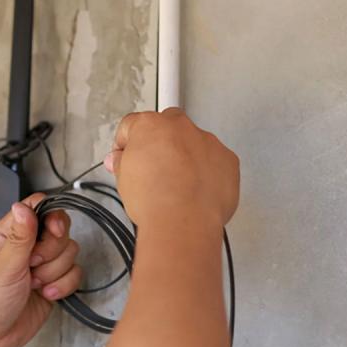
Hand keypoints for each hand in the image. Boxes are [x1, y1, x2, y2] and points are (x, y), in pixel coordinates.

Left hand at [0, 193, 81, 346]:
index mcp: (9, 235)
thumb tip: (23, 206)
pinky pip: (73, 274)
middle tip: (32, 265)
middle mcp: (27, 247)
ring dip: (55, 272)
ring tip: (34, 284)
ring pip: (69, 253)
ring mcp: (40, 266)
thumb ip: (21, 235)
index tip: (54, 231)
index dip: (51, 216)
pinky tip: (45, 295)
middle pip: (59, 230)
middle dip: (52, 251)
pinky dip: (63, 286)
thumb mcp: (3, 265)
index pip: (37, 208)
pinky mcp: (51, 284)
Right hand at [104, 108, 239, 227]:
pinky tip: (197, 192)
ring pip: (195, 143)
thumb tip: (119, 160)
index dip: (127, 144)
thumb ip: (121, 161)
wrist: (183, 221)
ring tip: (178, 186)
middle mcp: (180, 127)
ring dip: (187, 158)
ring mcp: (207, 141)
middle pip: (167, 126)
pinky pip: (216, 161)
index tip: (127, 157)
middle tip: (155, 170)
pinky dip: (208, 172)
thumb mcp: (122, 179)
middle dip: (161, 143)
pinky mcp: (228, 159)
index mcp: (150, 125)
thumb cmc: (154, 200)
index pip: (132, 125)